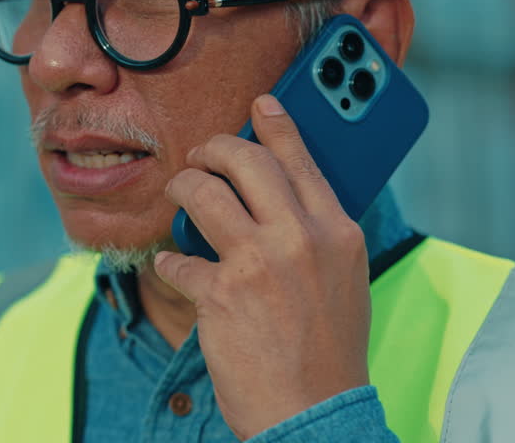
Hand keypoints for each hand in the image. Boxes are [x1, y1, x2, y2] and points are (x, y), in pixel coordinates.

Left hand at [153, 94, 371, 439]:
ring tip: (180, 200)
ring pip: (201, 193)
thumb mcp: (343, 279)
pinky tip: (178, 275)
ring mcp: (259, 263)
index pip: (302, 159)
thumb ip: (316, 232)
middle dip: (213, 149)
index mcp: (337, 231)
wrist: (315, 413)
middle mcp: (301, 238)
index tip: (261, 103)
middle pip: (244, 160)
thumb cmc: (327, 349)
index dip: (277, 124)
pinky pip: (175, 259)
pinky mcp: (220, 293)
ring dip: (182, 191)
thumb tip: (281, 195)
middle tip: (201, 158)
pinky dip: (171, 266)